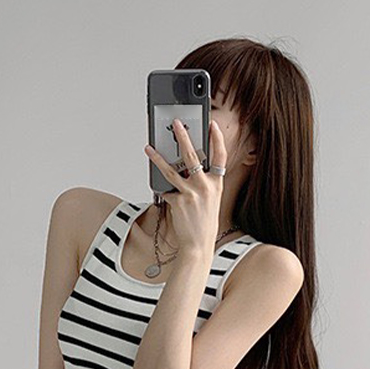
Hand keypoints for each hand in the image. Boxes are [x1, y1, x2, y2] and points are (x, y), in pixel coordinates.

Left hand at [144, 117, 226, 257]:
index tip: (211, 125)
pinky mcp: (177, 201)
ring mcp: (190, 193)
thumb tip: (186, 168)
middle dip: (183, 137)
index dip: (217, 139)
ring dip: (158, 157)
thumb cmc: (204, 222)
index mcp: (216, 184)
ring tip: (149, 148)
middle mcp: (205, 187)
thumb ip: (202, 182)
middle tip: (176, 124)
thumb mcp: (210, 199)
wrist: (199, 243)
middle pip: (192, 156)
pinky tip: (160, 190)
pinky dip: (162, 191)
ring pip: (171, 170)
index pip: (220, 156)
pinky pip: (166, 190)